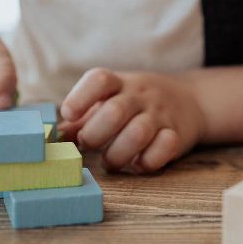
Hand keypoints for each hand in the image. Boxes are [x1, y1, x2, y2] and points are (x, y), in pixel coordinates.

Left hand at [60, 68, 205, 173]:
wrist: (189, 100)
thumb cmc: (136, 104)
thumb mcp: (110, 100)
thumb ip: (82, 119)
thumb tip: (52, 137)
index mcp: (119, 83)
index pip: (99, 80)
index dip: (79, 99)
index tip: (70, 115)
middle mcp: (140, 95)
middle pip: (114, 111)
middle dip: (95, 135)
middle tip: (89, 145)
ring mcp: (160, 114)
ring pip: (138, 132)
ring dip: (117, 154)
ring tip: (111, 161)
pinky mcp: (177, 134)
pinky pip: (164, 147)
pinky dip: (148, 161)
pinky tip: (139, 163)